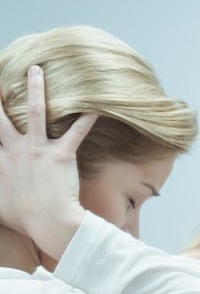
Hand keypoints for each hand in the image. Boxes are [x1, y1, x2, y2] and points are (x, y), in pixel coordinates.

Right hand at [0, 65, 94, 258]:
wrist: (49, 223)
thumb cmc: (26, 220)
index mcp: (0, 162)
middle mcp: (15, 150)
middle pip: (0, 117)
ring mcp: (38, 150)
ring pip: (35, 112)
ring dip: (36, 89)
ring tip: (37, 70)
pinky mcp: (61, 154)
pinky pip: (77, 132)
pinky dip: (87, 118)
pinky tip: (96, 105)